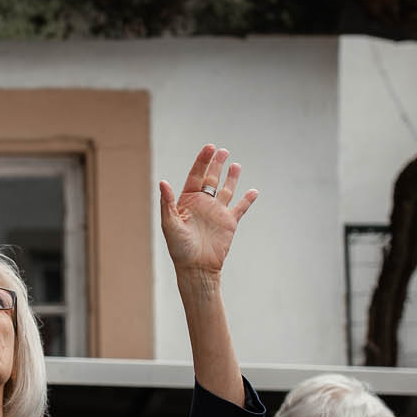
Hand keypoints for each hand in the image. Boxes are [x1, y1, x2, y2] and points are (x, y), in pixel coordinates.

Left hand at [157, 144, 257, 278]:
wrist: (196, 268)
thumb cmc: (179, 248)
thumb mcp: (170, 224)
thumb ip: (167, 202)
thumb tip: (163, 182)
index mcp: (187, 201)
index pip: (196, 176)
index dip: (202, 161)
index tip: (209, 148)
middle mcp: (203, 204)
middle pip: (211, 179)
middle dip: (216, 164)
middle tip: (222, 150)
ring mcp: (217, 212)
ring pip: (226, 190)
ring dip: (231, 178)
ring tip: (236, 164)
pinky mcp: (229, 223)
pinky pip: (240, 208)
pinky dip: (247, 200)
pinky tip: (253, 190)